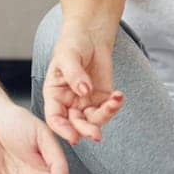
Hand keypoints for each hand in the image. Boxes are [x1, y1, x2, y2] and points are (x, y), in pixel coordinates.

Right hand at [41, 28, 124, 145]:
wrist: (91, 35)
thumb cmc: (72, 44)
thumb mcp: (68, 56)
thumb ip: (74, 74)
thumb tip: (84, 91)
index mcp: (54, 95)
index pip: (55, 118)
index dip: (62, 130)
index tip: (73, 137)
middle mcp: (69, 103)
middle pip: (75, 124)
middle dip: (86, 130)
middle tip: (96, 134)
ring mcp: (86, 102)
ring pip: (93, 120)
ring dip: (104, 116)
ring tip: (114, 102)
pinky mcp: (102, 98)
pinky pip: (108, 109)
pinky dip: (114, 106)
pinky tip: (119, 96)